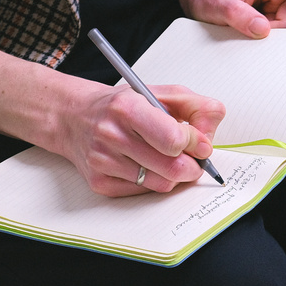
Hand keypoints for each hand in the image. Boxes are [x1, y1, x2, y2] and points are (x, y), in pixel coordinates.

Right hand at [56, 80, 225, 196]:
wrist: (74, 117)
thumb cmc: (122, 106)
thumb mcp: (161, 94)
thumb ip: (196, 107)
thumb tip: (210, 136)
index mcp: (127, 108)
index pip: (174, 139)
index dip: (196, 144)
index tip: (201, 143)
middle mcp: (111, 135)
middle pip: (172, 168)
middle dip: (192, 166)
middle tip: (193, 158)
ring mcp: (103, 161)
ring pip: (161, 183)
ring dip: (174, 175)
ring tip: (169, 158)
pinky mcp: (100, 182)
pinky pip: (144, 191)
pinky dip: (154, 181)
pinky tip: (147, 165)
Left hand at [177, 0, 285, 37]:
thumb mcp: (218, 4)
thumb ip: (239, 15)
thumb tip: (263, 30)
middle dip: (282, 33)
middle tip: (253, 34)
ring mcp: (282, 5)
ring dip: (273, 39)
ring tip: (245, 32)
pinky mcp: (277, 19)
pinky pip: (283, 37)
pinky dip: (269, 42)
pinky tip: (250, 35)